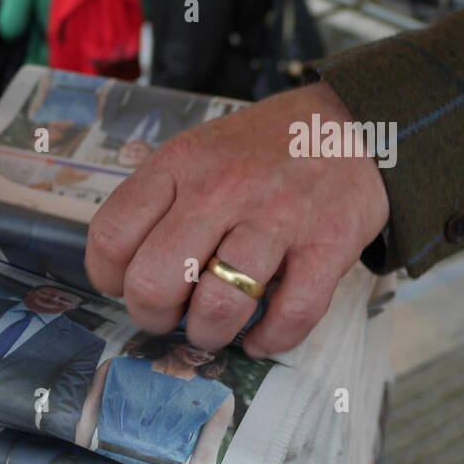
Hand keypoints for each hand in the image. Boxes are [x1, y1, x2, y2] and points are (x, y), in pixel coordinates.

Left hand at [86, 82, 390, 356]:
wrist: (354, 124)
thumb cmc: (266, 148)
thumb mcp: (202, 149)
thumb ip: (164, 199)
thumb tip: (130, 272)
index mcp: (182, 163)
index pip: (111, 236)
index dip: (110, 278)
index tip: (128, 285)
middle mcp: (224, 188)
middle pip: (154, 283)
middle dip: (154, 317)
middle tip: (172, 315)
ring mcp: (278, 218)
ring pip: (218, 307)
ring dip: (209, 335)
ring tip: (215, 328)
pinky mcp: (327, 245)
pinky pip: (290, 316)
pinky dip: (271, 340)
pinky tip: (263, 335)